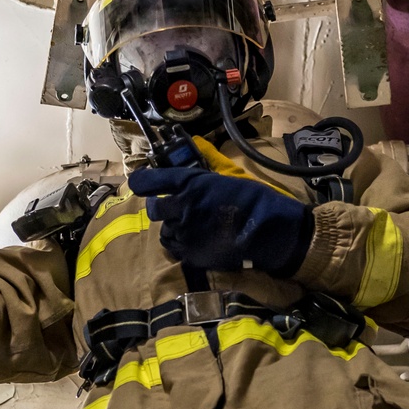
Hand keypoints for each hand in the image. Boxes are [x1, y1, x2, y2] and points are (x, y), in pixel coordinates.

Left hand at [129, 163, 312, 276]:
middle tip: (173, 209)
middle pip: (154, 209)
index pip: (149, 181)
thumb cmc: (253, 200)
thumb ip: (205, 171)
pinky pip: (174, 247)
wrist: (267, 231)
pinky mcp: (190, 253)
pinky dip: (181, 243)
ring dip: (174, 227)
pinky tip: (195, 240)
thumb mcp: (228, 176)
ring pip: (165, 230)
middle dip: (161, 208)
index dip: (141, 183)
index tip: (140, 184)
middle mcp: (181, 206)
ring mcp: (184, 232)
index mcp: (190, 183)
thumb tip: (193, 154)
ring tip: (191, 227)